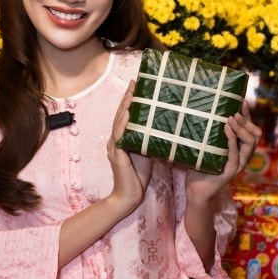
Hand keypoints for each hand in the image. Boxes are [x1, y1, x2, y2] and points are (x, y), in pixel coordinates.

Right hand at [106, 80, 152, 214]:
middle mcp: (116, 140)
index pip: (126, 117)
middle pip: (120, 115)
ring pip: (119, 122)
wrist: (129, 196)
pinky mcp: (117, 154)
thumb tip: (162, 127)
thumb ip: (149, 140)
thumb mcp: (147, 153)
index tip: (137, 87)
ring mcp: (114, 147)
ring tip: (131, 92)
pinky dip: (123, 123)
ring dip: (125, 106)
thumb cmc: (139, 176)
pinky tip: (127, 113)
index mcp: (122, 140)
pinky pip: (119, 136)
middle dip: (127, 98)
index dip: (130, 101)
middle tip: (134, 82)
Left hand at [184, 99, 260, 201]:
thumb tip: (204, 112)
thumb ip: (211, 134)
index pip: (251, 130)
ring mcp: (239, 165)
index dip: (248, 116)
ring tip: (230, 119)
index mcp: (240, 150)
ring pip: (250, 143)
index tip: (242, 101)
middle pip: (256, 135)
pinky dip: (232, 139)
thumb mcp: (207, 147)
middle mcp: (243, 157)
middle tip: (234, 113)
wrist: (195, 190)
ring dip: (241, 129)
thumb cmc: (200, 167)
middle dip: (247, 121)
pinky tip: (227, 129)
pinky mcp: (231, 171)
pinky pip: (235, 153)